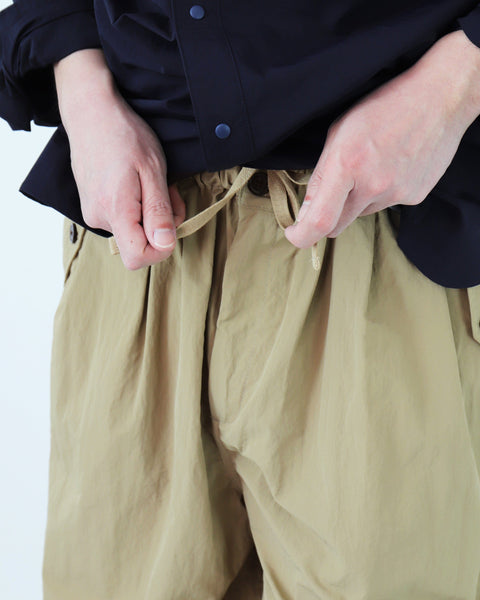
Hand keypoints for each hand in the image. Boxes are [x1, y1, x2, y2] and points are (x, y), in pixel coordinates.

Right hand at [55, 49, 184, 269]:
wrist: (91, 113)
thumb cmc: (125, 136)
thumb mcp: (153, 171)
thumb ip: (159, 211)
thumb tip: (164, 245)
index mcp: (115, 211)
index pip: (137, 258)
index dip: (160, 250)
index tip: (171, 223)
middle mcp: (98, 217)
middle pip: (139, 243)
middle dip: (160, 223)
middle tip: (166, 190)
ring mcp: (92, 212)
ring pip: (133, 230)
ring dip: (150, 212)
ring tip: (149, 181)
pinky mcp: (91, 206)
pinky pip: (122, 219)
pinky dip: (137, 206)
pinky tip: (136, 182)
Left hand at [285, 30, 479, 246]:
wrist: (439, 97)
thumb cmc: (383, 107)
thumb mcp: (339, 133)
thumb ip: (320, 175)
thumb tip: (306, 212)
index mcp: (346, 165)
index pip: (320, 221)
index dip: (301, 236)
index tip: (294, 233)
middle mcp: (372, 185)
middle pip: (337, 225)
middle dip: (327, 217)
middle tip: (331, 194)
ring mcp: (396, 194)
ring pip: (361, 213)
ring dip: (357, 199)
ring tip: (372, 165)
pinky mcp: (414, 197)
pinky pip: (386, 205)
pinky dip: (381, 193)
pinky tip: (391, 166)